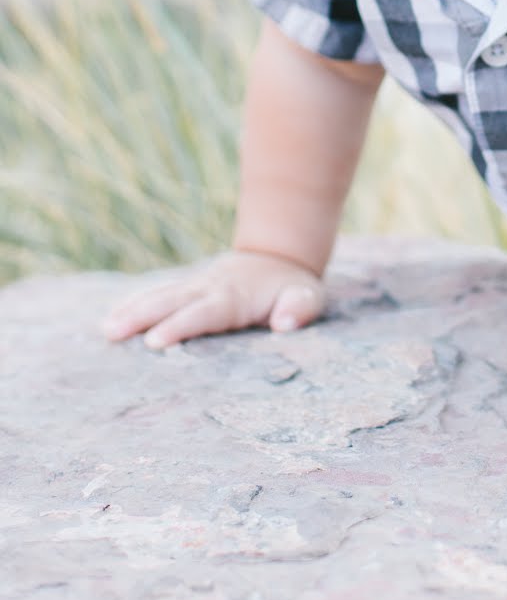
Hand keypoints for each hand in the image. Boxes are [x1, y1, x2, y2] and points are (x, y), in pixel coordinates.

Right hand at [101, 249, 325, 349]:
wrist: (281, 258)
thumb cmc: (294, 287)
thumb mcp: (308, 297)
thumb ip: (299, 308)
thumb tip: (285, 324)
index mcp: (235, 296)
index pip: (205, 312)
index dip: (181, 325)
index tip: (155, 341)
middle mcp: (210, 289)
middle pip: (173, 301)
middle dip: (142, 315)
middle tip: (112, 332)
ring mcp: (197, 287)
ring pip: (161, 296)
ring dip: (133, 310)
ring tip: (105, 328)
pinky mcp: (190, 290)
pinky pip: (160, 296)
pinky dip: (136, 304)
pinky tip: (113, 318)